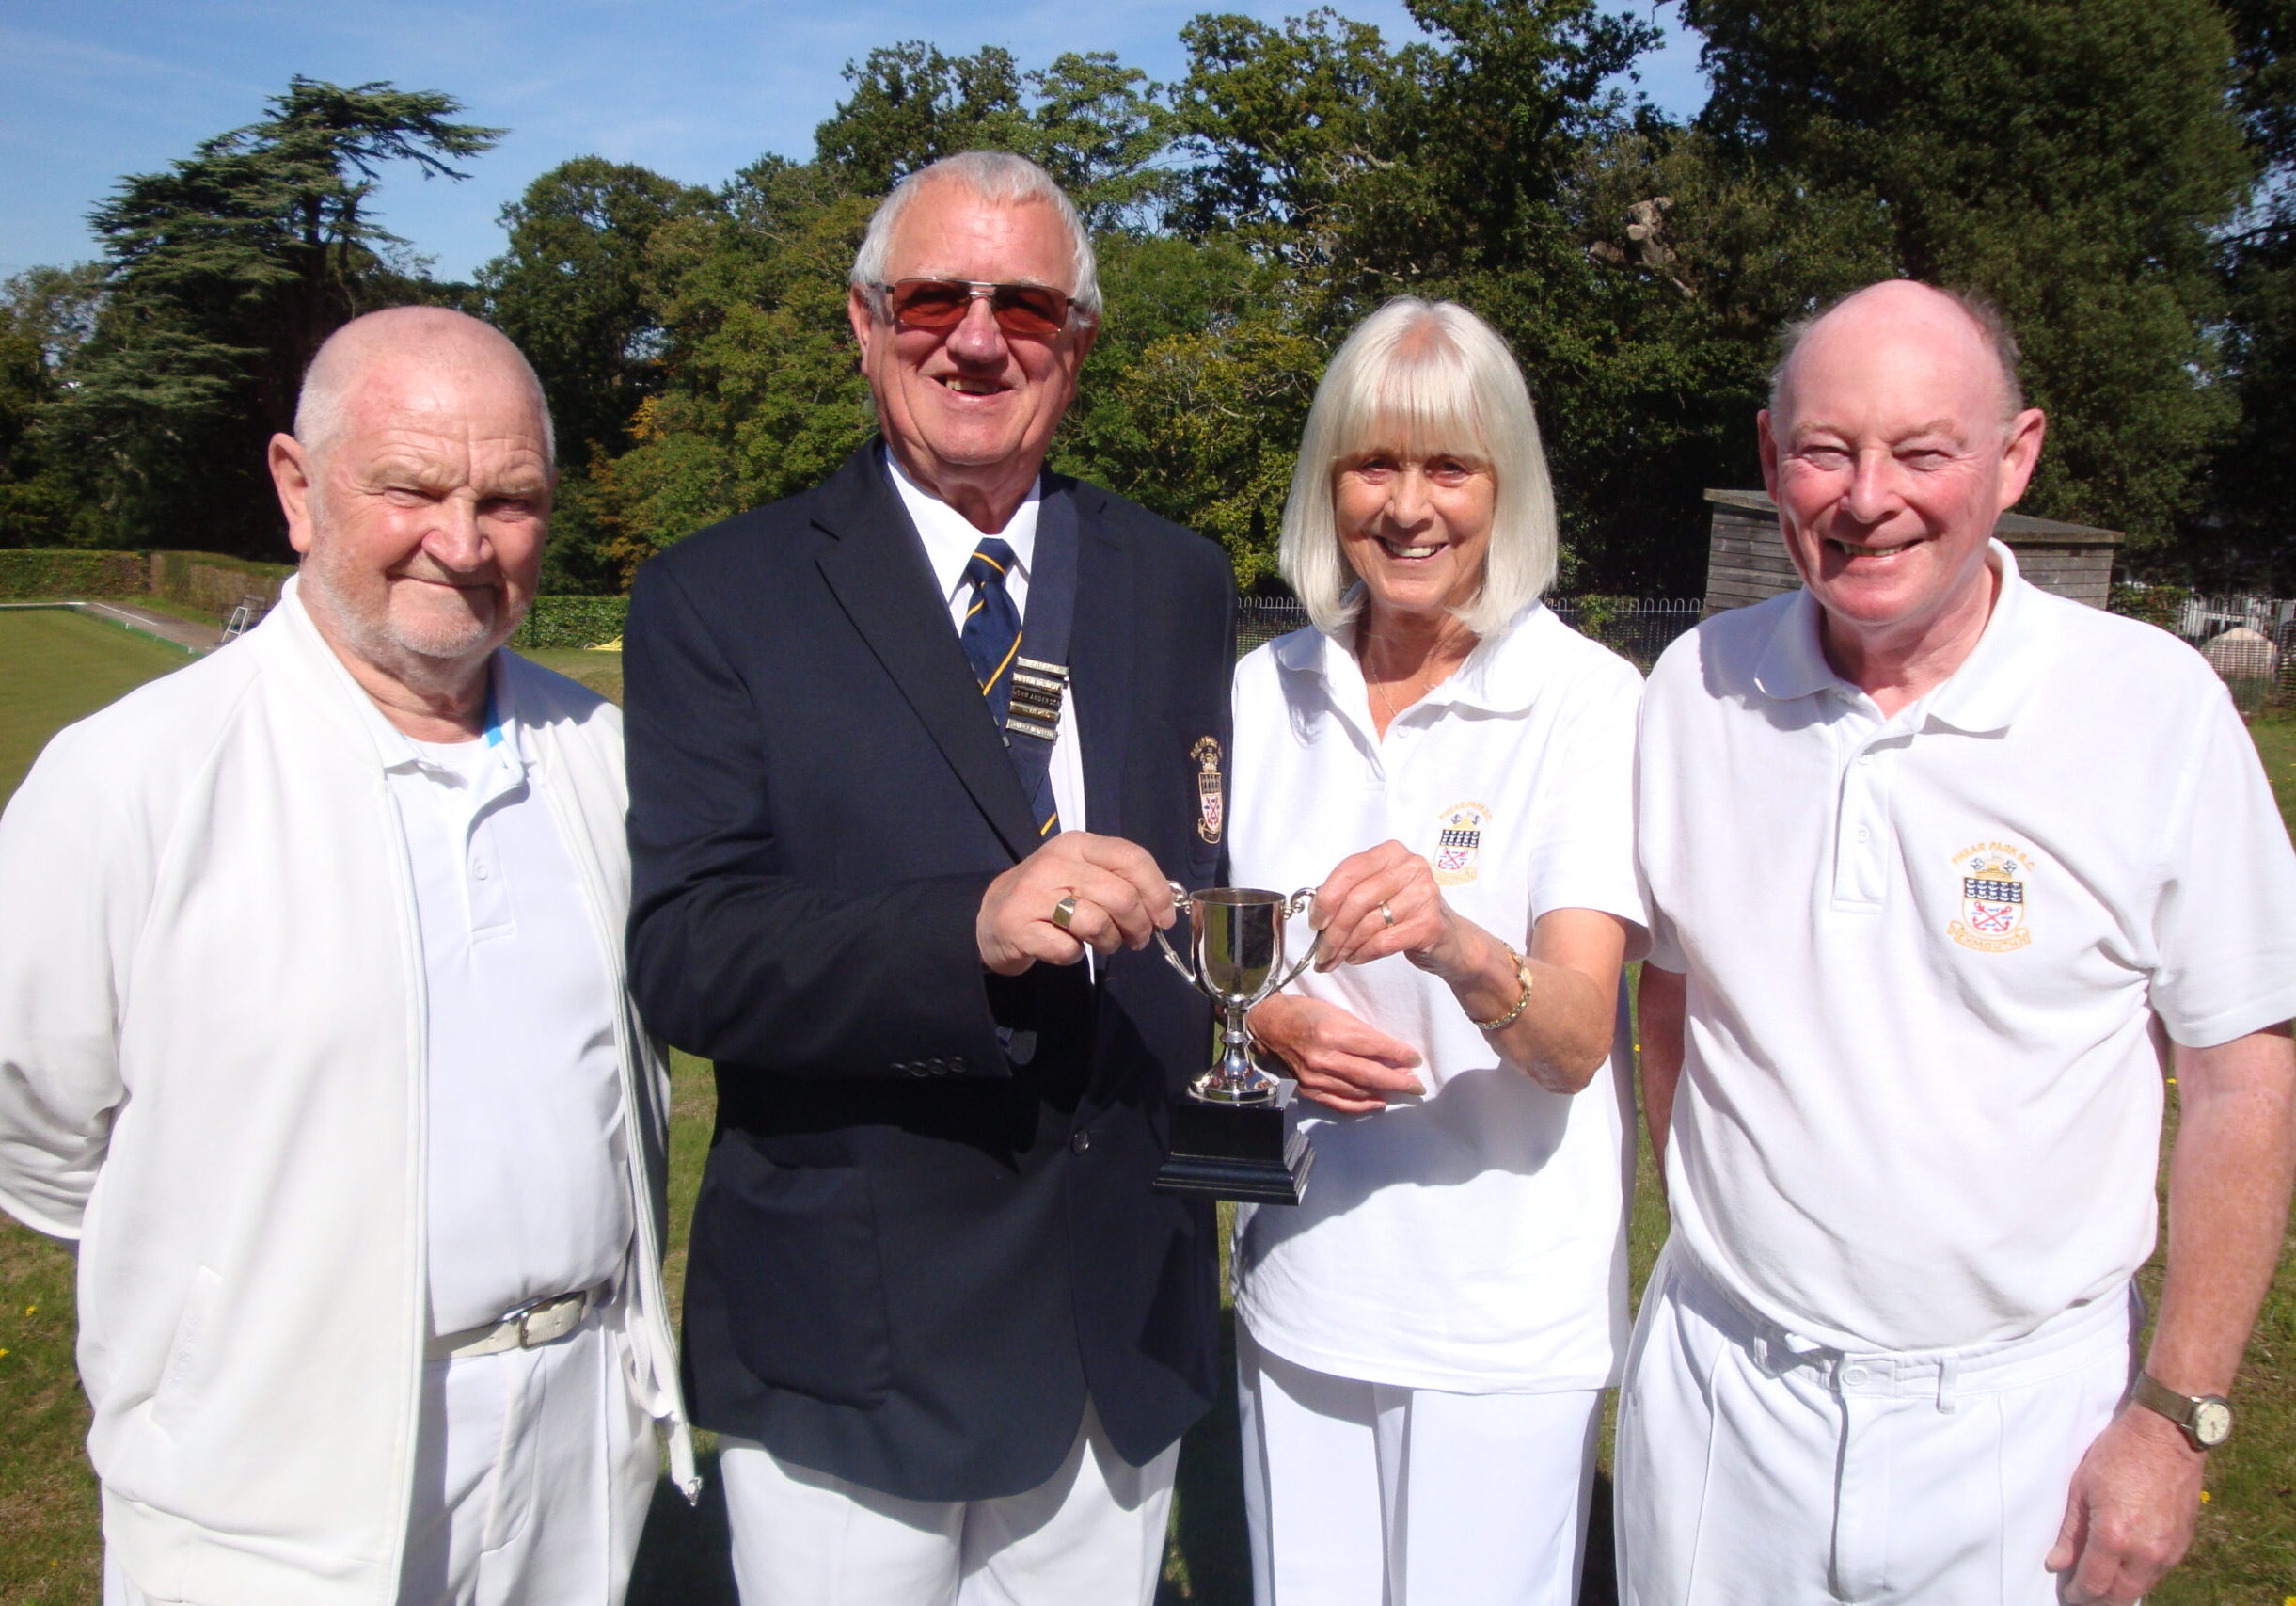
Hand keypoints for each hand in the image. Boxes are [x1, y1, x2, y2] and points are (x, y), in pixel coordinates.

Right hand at [976, 832, 1175, 975]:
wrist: (990, 917)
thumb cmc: (1047, 895)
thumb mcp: (1082, 873)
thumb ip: (1120, 879)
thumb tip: (1164, 906)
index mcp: (1077, 844)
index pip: (1131, 857)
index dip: (1157, 891)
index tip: (1164, 917)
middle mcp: (1055, 863)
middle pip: (1121, 896)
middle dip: (1139, 925)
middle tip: (1137, 939)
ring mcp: (1034, 895)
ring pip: (1098, 923)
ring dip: (1111, 943)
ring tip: (1104, 943)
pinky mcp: (1020, 928)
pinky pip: (1068, 950)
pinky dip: (1075, 955)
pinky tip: (1067, 947)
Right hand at [1248, 994, 1423, 1113]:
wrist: (1269, 1026)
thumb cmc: (1306, 1013)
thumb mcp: (1337, 1013)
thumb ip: (1362, 1034)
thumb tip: (1390, 1052)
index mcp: (1331, 1032)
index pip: (1374, 1047)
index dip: (1398, 1054)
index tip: (1415, 1059)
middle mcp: (1323, 1058)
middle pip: (1369, 1074)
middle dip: (1398, 1081)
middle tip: (1417, 1085)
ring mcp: (1315, 1077)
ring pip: (1358, 1090)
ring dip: (1384, 1091)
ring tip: (1403, 1089)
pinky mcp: (1309, 1090)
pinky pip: (1340, 1104)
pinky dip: (1362, 1106)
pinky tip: (1379, 1102)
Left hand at [1308, 840, 1464, 974]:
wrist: (1452, 939)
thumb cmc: (1408, 913)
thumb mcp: (1378, 893)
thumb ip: (1349, 893)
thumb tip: (1317, 912)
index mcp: (1392, 853)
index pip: (1348, 870)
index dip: (1326, 899)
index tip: (1315, 922)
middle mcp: (1411, 867)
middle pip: (1356, 900)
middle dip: (1332, 931)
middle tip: (1322, 950)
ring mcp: (1425, 894)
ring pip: (1368, 924)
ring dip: (1345, 946)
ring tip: (1336, 957)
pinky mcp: (1431, 924)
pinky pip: (1384, 941)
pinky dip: (1364, 953)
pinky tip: (1357, 957)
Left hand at [2045, 1403, 2202, 1603]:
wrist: (2167, 1437)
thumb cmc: (2118, 1455)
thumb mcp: (2081, 1488)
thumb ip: (2070, 1533)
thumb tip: (2056, 1564)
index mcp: (2114, 1537)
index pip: (2093, 1585)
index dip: (2077, 1595)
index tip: (2067, 1595)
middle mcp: (2145, 1552)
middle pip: (2120, 1597)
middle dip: (2098, 1601)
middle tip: (2080, 1597)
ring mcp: (2168, 1552)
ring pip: (2140, 1589)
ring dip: (2119, 1593)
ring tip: (2099, 1587)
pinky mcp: (2182, 1545)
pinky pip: (2157, 1574)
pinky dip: (2138, 1578)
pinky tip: (2123, 1569)